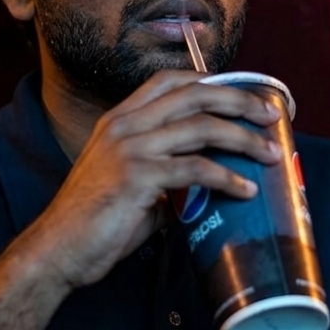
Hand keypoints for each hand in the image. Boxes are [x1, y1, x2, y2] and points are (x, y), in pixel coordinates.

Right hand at [24, 69, 281, 290]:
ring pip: (201, 127)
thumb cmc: (95, 221)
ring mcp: (130, 147)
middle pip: (194, 94)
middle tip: (271, 115)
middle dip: (239, 100)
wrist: (58, 249)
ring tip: (270, 153)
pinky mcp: (138, 176)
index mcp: (118, 119)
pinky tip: (246, 189)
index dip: (209, 79)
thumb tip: (204, 178)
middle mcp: (124, 125)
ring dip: (243, 138)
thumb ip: (163, 170)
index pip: (168, 80)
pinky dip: (227, 177)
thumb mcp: (129, 180)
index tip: (241, 92)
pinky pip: (196, 169)